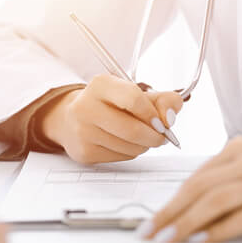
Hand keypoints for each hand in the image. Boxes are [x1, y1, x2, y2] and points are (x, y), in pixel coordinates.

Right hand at [40, 75, 183, 164]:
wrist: (72, 119)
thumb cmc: (110, 105)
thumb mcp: (136, 93)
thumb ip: (162, 100)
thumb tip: (170, 118)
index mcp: (101, 85)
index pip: (134, 99)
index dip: (154, 114)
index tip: (162, 122)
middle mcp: (86, 106)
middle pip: (133, 130)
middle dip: (155, 137)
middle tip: (162, 137)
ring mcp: (83, 131)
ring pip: (130, 147)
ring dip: (144, 146)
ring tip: (143, 138)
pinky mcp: (84, 152)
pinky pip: (121, 157)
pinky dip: (131, 153)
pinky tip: (126, 144)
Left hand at [139, 137, 241, 242]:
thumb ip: (226, 185)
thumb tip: (183, 214)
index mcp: (241, 149)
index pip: (197, 177)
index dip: (169, 201)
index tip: (150, 223)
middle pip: (202, 187)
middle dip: (171, 213)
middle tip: (149, 234)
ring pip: (218, 200)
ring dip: (189, 222)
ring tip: (169, 240)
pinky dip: (221, 230)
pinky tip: (204, 241)